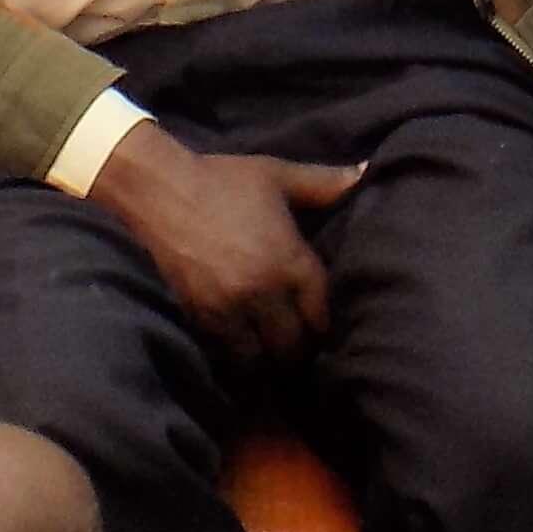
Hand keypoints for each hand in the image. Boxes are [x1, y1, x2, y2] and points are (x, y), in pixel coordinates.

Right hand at [89, 124, 358, 364]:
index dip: (327, 326)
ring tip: (275, 354)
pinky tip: (247, 349)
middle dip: (302, 351)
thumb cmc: (225, 181)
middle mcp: (264, 291)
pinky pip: (229, 353)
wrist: (162, 192)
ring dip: (271, 361)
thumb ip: (327, 183)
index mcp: (290, 260)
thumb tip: (369, 171)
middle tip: (303, 348)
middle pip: (294, 346)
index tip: (327, 328)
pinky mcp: (201, 316)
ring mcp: (230, 308)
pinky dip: (241, 356)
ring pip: (261, 359)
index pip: (322, 314)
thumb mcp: (279, 176)